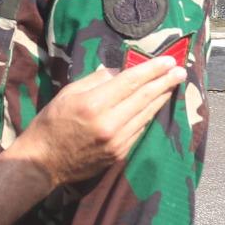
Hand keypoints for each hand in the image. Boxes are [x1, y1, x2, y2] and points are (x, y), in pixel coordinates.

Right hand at [16, 57, 182, 188]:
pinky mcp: (120, 153)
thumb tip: (120, 72)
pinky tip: (155, 106)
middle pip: (145, 97)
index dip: (152, 69)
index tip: (169, 61)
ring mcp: (117, 141)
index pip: (131, 81)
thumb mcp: (68, 93)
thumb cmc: (51, 123)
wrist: (43, 163)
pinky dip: (149, 116)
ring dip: (162, 98)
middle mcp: (110, 123)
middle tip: (181, 71)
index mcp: (94, 104)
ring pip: (147, 115)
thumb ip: (96, 80)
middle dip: (165, 82)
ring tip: (173, 85)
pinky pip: (140, 130)